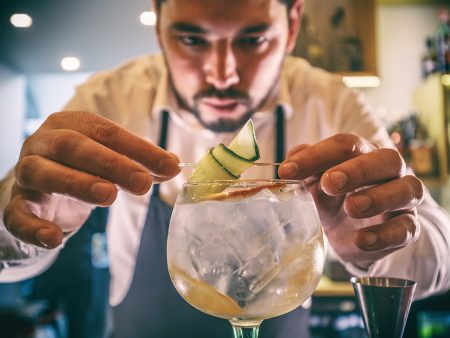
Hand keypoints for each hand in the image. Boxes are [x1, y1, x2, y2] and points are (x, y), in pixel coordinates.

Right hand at [3, 111, 179, 248]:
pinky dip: (33, 227)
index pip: (106, 131)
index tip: (169, 166)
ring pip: (43, 172)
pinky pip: (16, 215)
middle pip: (74, 146)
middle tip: (142, 184)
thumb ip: (141, 164)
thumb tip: (173, 165)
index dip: (139, 149)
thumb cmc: (84, 169)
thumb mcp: (114, 163)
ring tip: (110, 196)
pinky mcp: (16, 203)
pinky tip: (55, 239)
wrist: (44, 191)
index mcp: (70, 124)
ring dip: (77, 183)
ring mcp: (26, 172)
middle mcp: (43, 142)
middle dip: (111, 164)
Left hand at [279, 133, 423, 268]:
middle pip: (385, 159)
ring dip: (378, 197)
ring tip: (351, 207)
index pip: (346, 145)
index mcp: (362, 153)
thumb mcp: (315, 184)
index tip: (288, 171)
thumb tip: (290, 159)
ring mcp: (402, 198)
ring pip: (407, 189)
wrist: (352, 235)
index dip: (317, 155)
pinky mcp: (408, 227)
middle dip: (357, 170)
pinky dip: (385, 235)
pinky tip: (362, 239)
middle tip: (329, 183)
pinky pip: (406, 228)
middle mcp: (388, 170)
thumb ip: (305, 170)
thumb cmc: (334, 200)